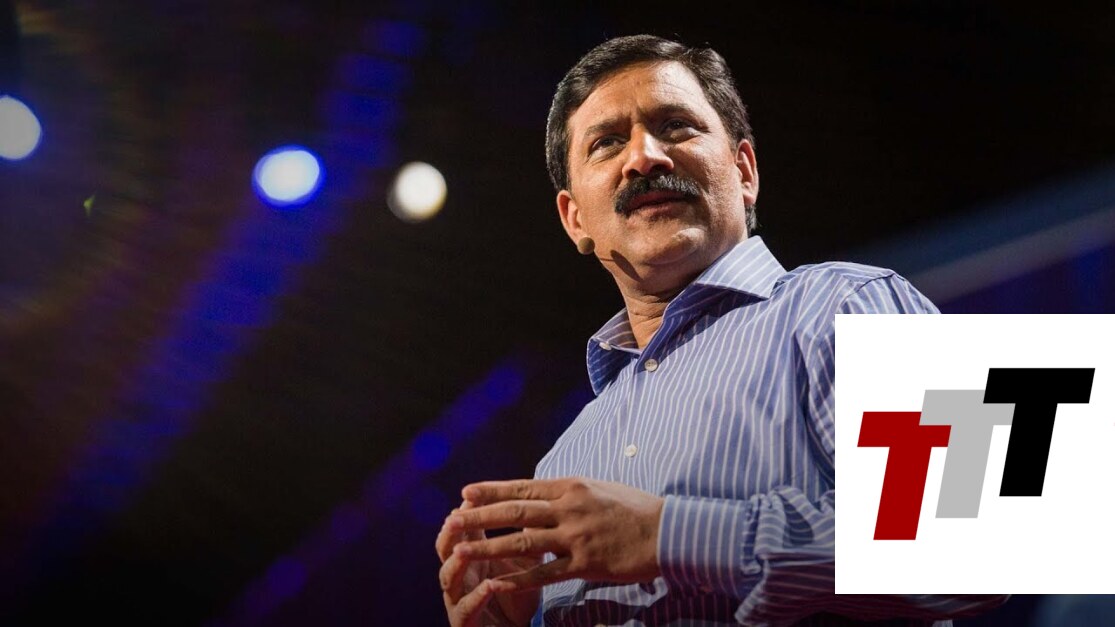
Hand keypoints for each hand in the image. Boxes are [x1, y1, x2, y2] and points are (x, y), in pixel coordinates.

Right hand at [436, 500, 539, 626]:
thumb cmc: (516, 593)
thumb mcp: (526, 561)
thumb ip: (527, 535)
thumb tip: (541, 503)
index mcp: (472, 556)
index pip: (463, 528)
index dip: (466, 512)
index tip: (473, 494)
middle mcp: (460, 575)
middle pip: (445, 549)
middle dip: (450, 533)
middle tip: (456, 517)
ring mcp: (459, 599)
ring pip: (448, 578)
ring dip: (456, 563)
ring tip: (463, 549)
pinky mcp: (465, 623)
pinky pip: (465, 609)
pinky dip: (477, 597)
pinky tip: (490, 586)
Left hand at [447, 477, 664, 590]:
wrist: (668, 531)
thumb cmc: (636, 508)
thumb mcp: (599, 489)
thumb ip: (568, 494)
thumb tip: (543, 495)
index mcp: (571, 487)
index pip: (523, 487)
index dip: (492, 490)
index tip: (466, 492)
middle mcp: (569, 508)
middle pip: (515, 511)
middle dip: (480, 516)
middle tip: (452, 519)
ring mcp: (575, 537)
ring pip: (523, 542)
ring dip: (489, 546)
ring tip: (462, 549)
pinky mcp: (585, 564)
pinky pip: (545, 574)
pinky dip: (518, 579)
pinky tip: (497, 583)